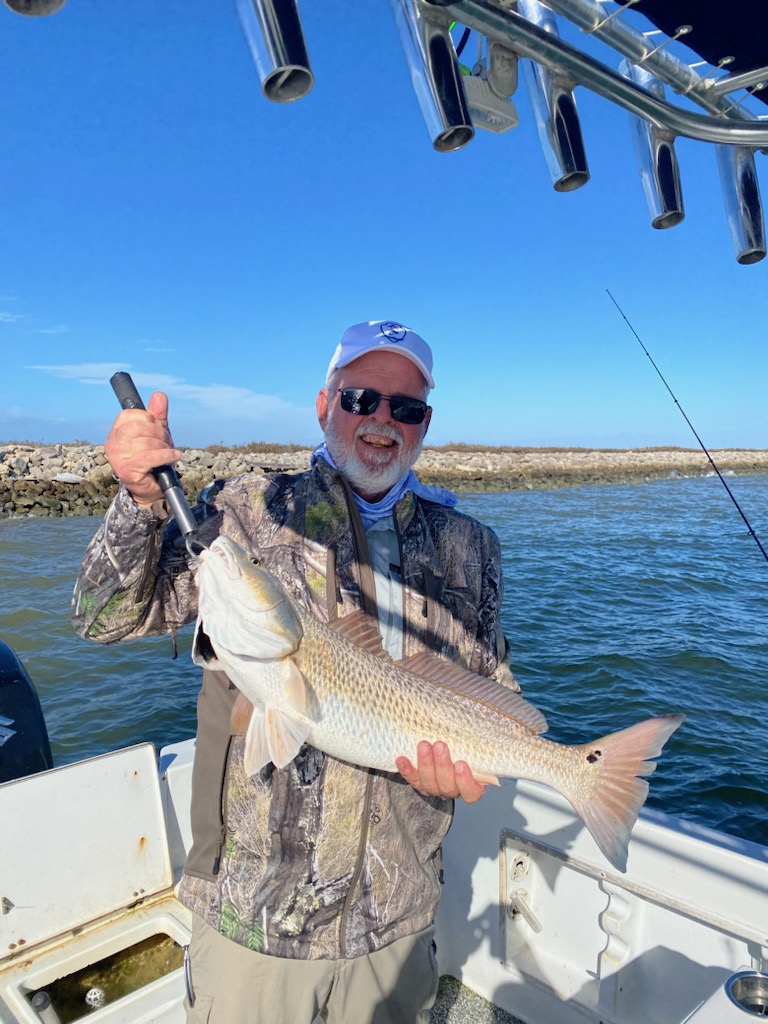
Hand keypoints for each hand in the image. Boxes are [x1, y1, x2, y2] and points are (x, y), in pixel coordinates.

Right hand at [105, 391, 181, 507]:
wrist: (151, 488)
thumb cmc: (153, 460)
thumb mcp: (157, 434)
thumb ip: (157, 415)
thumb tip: (159, 395)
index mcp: (117, 431)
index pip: (132, 414)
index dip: (150, 419)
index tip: (159, 428)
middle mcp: (114, 442)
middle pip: (140, 427)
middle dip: (160, 433)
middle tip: (167, 442)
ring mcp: (118, 457)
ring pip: (146, 443)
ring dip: (164, 447)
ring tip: (169, 452)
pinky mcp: (128, 470)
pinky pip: (150, 457)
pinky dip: (166, 455)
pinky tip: (174, 456)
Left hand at [396, 741, 485, 803]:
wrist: (442, 747)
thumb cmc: (462, 747)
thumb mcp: (474, 745)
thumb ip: (479, 739)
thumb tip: (487, 718)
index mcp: (470, 785)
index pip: (471, 792)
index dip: (466, 782)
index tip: (462, 764)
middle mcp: (451, 789)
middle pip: (447, 786)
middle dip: (443, 765)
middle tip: (440, 746)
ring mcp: (433, 787)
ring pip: (429, 783)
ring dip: (426, 764)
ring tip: (424, 745)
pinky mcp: (417, 782)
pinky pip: (411, 779)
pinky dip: (406, 769)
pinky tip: (402, 758)